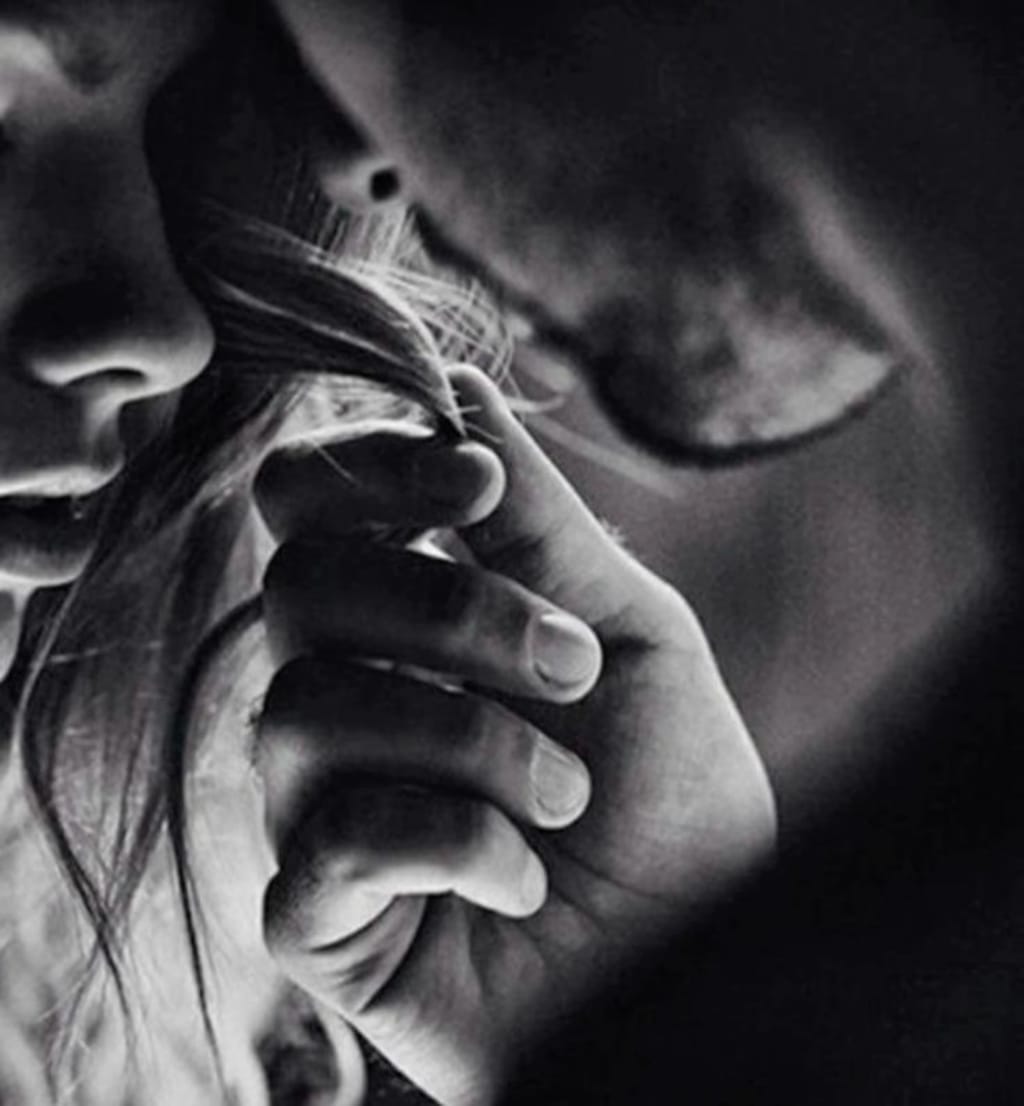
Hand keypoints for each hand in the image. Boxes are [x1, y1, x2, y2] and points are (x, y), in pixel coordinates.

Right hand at [252, 366, 775, 1104]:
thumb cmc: (667, 793)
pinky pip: (332, 839)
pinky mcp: (312, 912)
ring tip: (568, 797)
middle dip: (452, 613)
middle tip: (572, 666)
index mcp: (402, 617)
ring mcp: (312, 802)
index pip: (308, 500)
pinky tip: (521, 877)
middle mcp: (339, 693)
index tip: (476, 487)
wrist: (695, 960)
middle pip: (301, 586)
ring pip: (307, 708)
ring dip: (473, 742)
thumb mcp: (631, 636)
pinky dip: (456, 843)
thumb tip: (458, 389)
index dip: (370, 469)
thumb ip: (540, 527)